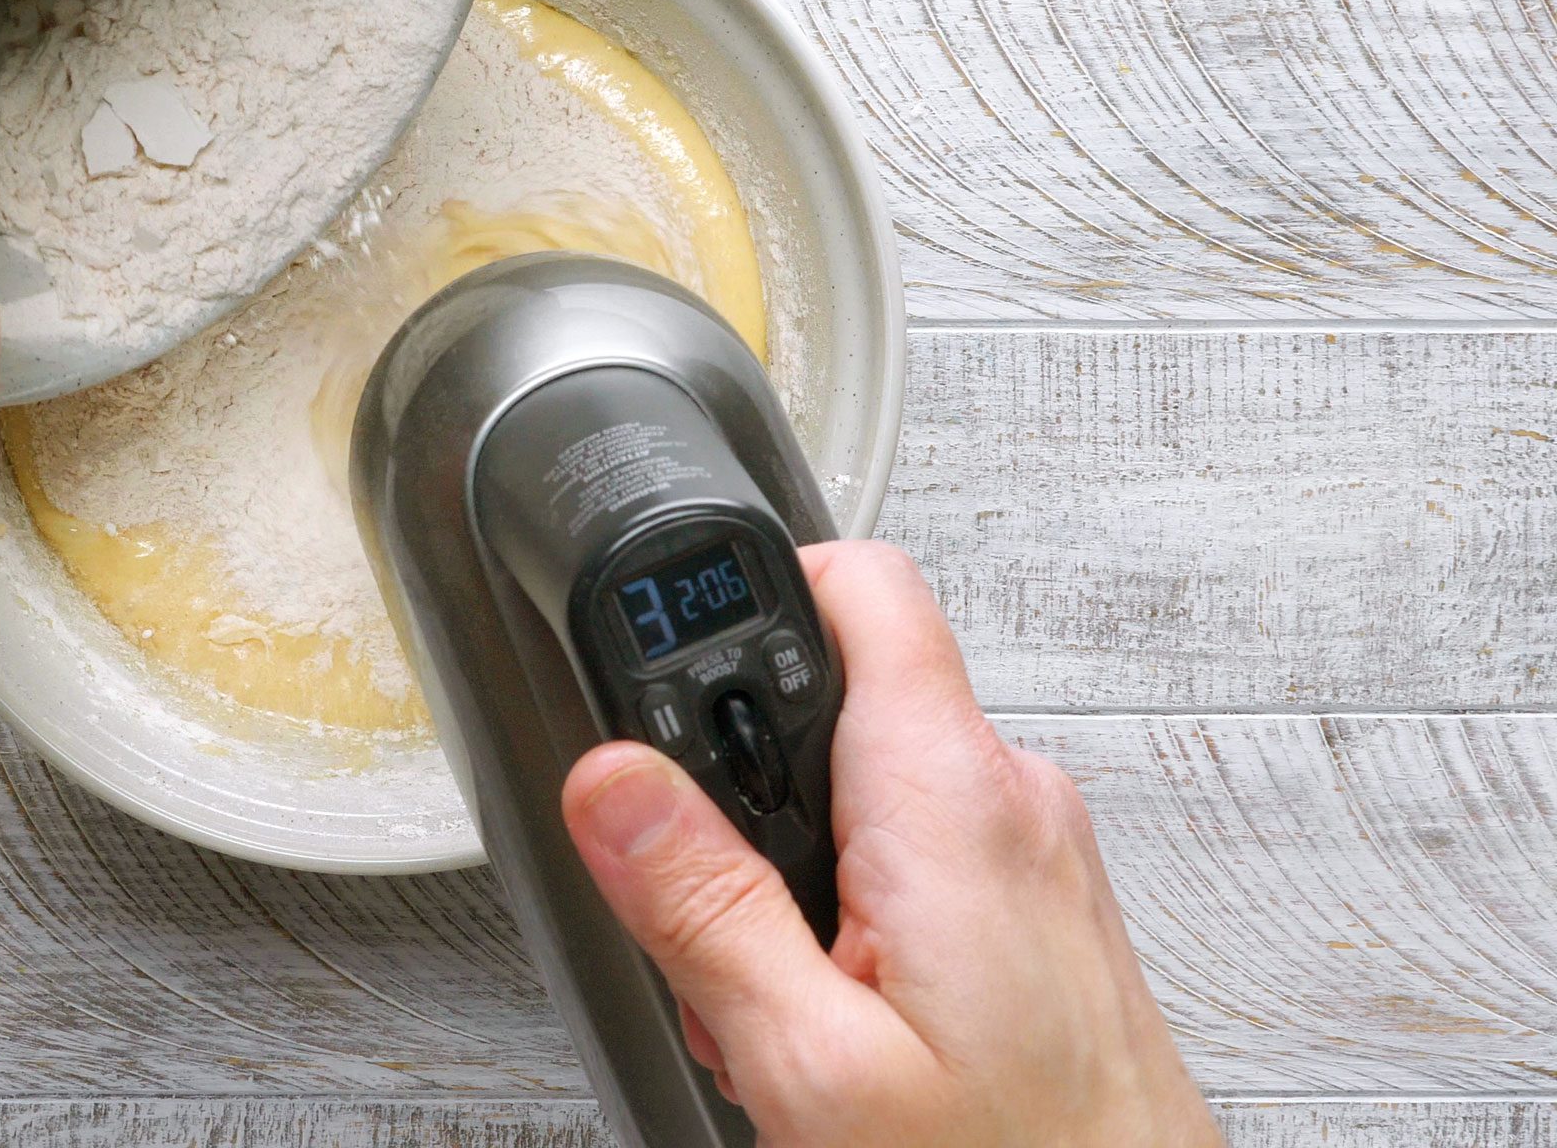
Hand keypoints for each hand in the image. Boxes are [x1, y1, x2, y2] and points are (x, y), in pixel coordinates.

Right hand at [562, 542, 1219, 1147]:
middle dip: (743, 799)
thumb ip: (704, 907)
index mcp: (953, 801)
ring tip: (785, 1013)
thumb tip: (611, 780)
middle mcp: (1010, 801)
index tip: (669, 682)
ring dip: (791, 883)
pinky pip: (912, 858)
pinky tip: (840, 1025)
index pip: (861, 585)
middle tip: (721, 932)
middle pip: (834, 702)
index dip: (755, 596)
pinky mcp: (1037, 909)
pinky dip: (850, 923)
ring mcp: (1033, 854)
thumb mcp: (813, 1062)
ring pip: (863, 793)